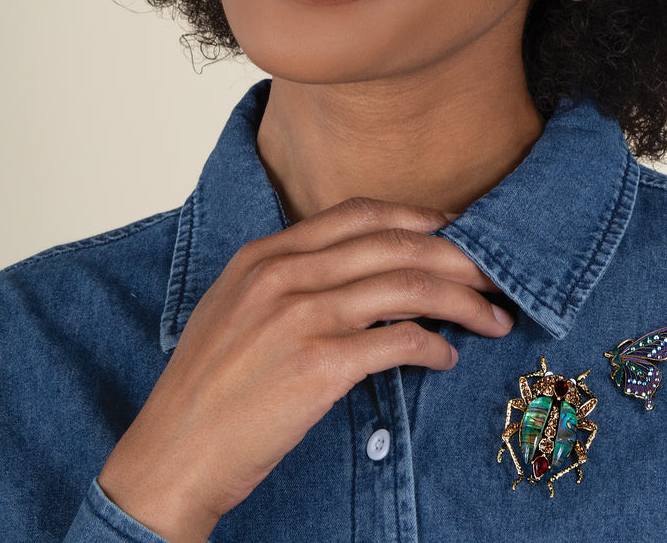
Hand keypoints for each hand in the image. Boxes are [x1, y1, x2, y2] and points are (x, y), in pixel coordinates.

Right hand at [97, 197, 511, 541]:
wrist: (172, 453)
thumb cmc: (209, 386)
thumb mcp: (237, 307)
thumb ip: (292, 277)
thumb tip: (362, 272)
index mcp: (265, 254)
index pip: (359, 213)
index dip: (417, 216)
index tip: (454, 229)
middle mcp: (285, 273)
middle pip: (395, 244)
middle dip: (457, 256)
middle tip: (494, 274)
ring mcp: (302, 316)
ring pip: (409, 286)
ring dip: (463, 302)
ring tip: (493, 318)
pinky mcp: (320, 365)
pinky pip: (401, 341)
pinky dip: (436, 346)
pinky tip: (448, 357)